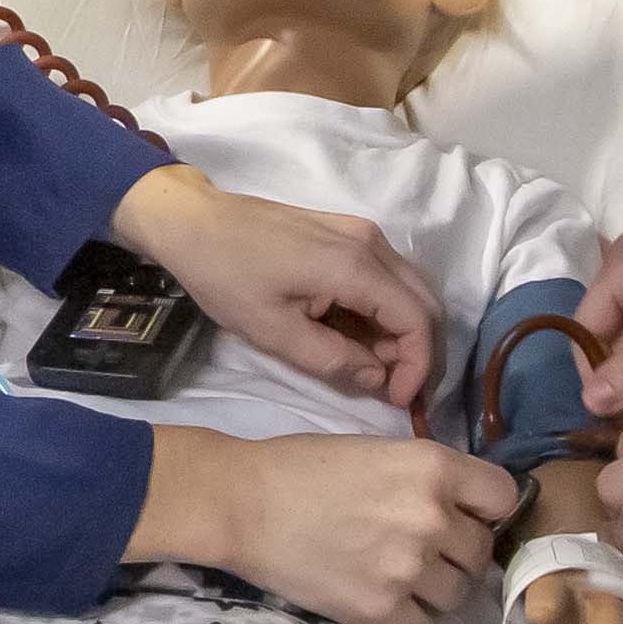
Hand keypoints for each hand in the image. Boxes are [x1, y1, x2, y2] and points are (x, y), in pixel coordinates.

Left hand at [112, 163, 443, 412]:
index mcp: (355, 266)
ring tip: (373, 368)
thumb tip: (377, 379)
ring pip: (411, 290)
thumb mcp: (274, 333)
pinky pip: (388, 277)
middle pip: (426, 303)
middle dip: (419, 353)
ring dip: (403, 333)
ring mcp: (362, 233)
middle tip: (393, 390)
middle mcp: (371, 242)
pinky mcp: (349, 233)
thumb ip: (333, 361)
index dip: (418, 367)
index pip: (417, 320)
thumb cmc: (226, 277)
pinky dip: (386, 312)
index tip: (398, 400)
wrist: (196, 222)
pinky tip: (360, 337)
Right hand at [131, 425, 513, 623]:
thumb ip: (427, 479)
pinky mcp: (381, 610)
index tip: (464, 516)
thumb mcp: (378, 450)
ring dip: (436, 592)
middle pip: (481, 552)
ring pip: (457, 596)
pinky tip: (386, 605)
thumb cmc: (301, 467)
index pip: (504, 497)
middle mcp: (432, 518)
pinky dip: (411, 623)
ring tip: (399, 580)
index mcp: (434, 467)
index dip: (484, 508)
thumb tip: (463, 510)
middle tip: (420, 551)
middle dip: (456, 554)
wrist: (242, 505)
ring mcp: (409, 568)